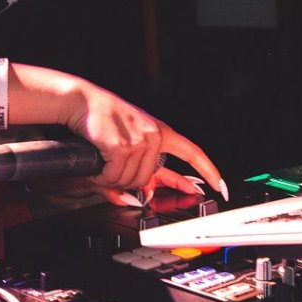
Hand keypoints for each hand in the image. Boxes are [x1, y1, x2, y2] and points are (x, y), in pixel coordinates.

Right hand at [62, 80, 227, 205]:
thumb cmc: (102, 118)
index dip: (209, 171)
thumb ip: (134, 171)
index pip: (193, 152)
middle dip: (127, 182)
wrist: (81, 100)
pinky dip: (102, 177)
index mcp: (160, 131)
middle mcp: (154, 135)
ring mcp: (140, 141)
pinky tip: (98, 162)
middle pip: (147, 180)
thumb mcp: (125, 141)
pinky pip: (114, 177)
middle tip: (111, 169)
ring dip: (112, 179)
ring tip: (103, 161)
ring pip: (130, 181)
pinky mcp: (122, 147)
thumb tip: (133, 200)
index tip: (221, 187)